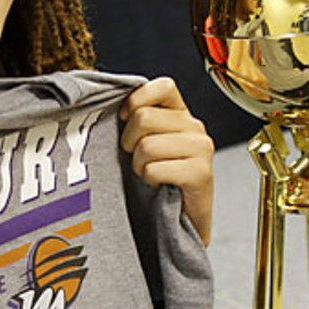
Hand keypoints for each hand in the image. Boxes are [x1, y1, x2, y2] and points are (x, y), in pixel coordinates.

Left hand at [119, 77, 214, 245]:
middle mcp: (196, 126)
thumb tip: (106, 99)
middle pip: (143, 117)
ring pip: (147, 145)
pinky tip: (160, 186)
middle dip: (130, 143)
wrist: (179, 223)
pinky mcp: (201, 174)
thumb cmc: (156, 180)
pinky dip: (149, 181)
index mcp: (182, 113)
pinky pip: (155, 169)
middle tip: (139, 160)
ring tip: (150, 176)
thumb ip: (136, 118)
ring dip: (139, 166)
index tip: (125, 121)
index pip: (162, 86)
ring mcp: (202, 149)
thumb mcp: (145, 142)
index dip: (136, 102)